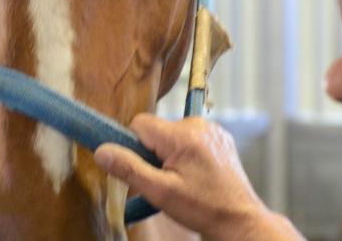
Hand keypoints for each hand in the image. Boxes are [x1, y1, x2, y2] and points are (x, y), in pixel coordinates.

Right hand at [94, 114, 302, 239]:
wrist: (239, 219)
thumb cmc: (203, 208)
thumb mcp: (160, 192)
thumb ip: (129, 169)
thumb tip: (102, 151)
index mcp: (183, 135)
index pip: (140, 123)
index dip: (134, 146)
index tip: (143, 168)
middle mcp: (198, 125)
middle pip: (157, 130)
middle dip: (153, 153)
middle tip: (164, 180)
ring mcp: (212, 130)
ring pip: (172, 135)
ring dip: (169, 154)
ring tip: (182, 180)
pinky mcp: (219, 138)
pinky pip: (190, 138)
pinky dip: (186, 154)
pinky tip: (195, 175)